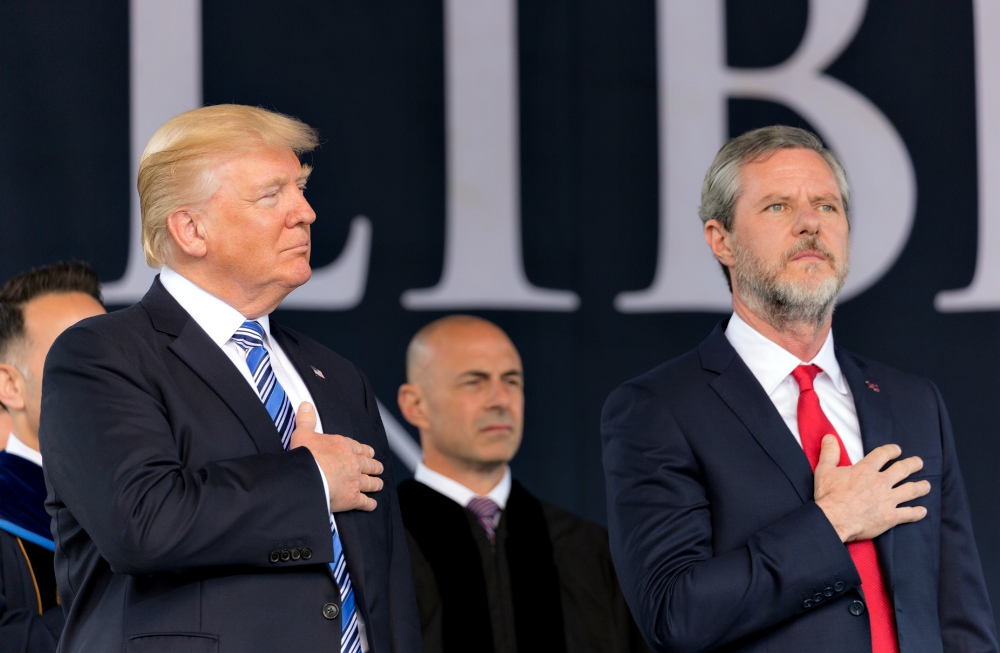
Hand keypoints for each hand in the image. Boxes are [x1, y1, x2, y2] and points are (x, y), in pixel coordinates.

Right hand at [290, 402, 384, 511]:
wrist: (307, 478)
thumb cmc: (305, 455)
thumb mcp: (303, 433)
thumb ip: (306, 419)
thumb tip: (306, 404)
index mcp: (344, 446)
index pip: (360, 448)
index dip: (366, 451)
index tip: (370, 452)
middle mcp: (354, 463)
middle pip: (369, 464)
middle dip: (375, 466)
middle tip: (378, 468)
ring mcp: (355, 481)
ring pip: (371, 482)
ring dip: (376, 483)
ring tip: (379, 484)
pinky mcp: (353, 498)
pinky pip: (365, 502)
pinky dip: (370, 504)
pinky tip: (372, 505)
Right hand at [814, 436, 929, 541]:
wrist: (833, 519)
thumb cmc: (829, 496)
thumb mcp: (824, 470)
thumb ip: (829, 452)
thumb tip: (829, 437)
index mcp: (866, 469)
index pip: (883, 454)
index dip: (891, 450)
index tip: (897, 450)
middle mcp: (881, 482)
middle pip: (903, 469)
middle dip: (913, 464)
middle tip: (919, 462)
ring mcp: (888, 499)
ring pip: (911, 490)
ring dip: (921, 487)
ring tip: (926, 485)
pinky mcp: (890, 516)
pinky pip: (909, 513)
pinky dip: (917, 512)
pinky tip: (922, 511)